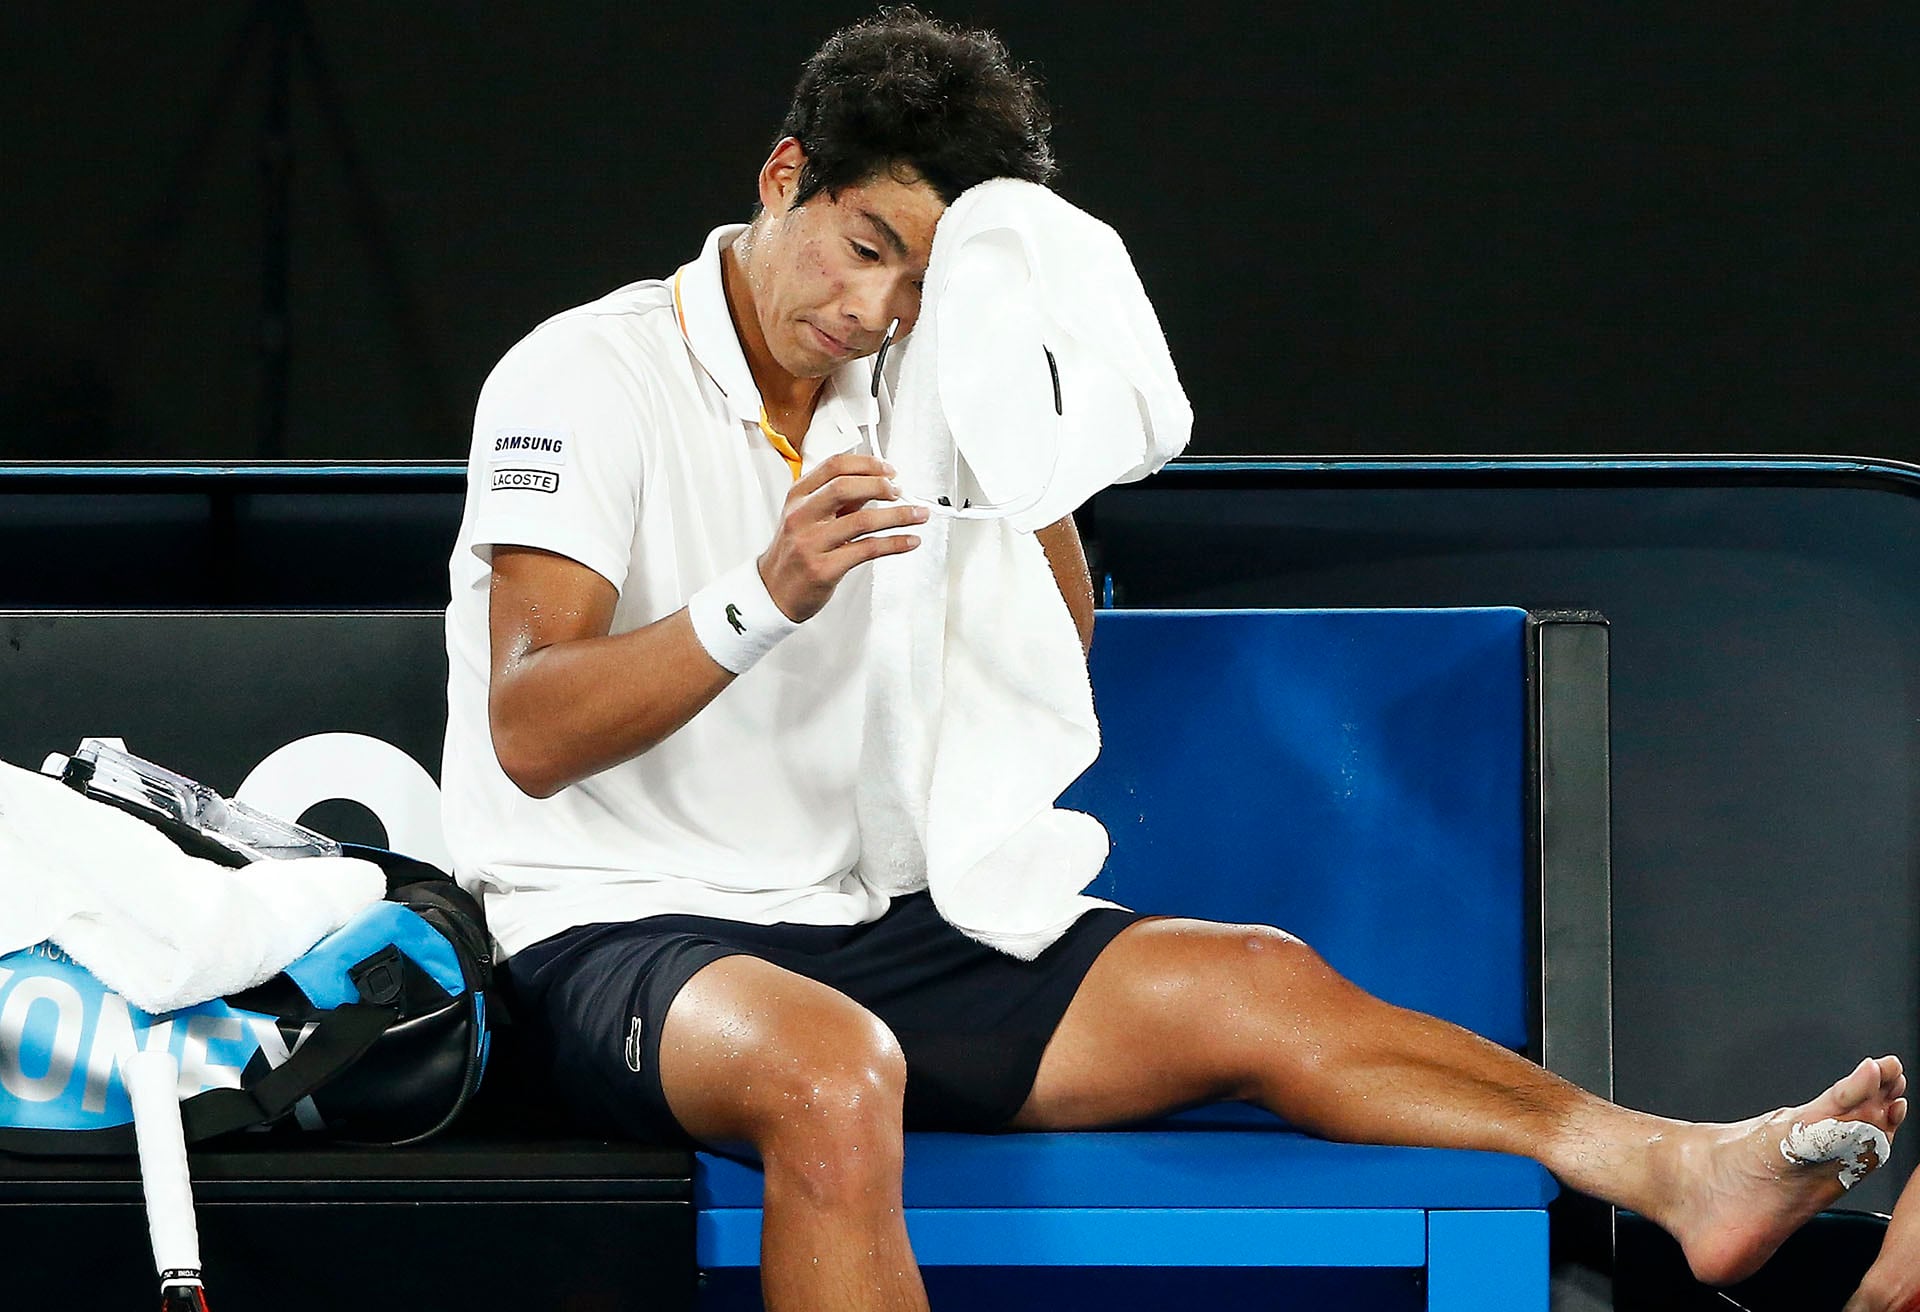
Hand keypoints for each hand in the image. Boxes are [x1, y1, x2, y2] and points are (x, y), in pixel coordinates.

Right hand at [758, 453, 926, 621]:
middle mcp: (802, 516)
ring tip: (918, 514)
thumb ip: (838, 500)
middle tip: (901, 491)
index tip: (888, 470)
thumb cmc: (794, 553)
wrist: (773, 592)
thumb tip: (877, 486)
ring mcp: (812, 543)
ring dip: (898, 515)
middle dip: (881, 486)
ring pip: (862, 520)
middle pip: (846, 487)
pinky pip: (868, 550)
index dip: (867, 465)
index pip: (834, 467)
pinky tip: (910, 540)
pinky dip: (895, 543)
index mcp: (798, 497)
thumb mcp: (807, 517)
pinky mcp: (825, 569)